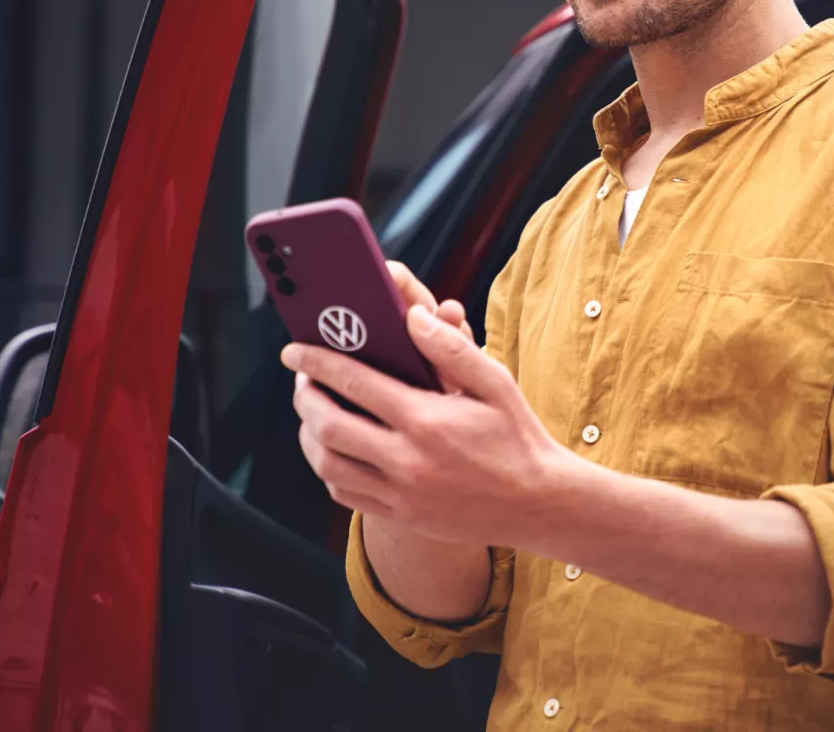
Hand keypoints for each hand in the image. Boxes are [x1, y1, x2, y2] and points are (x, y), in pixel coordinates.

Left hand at [284, 271, 569, 549]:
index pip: (355, 383)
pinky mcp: (401, 516)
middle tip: (302, 380)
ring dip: (309, 435)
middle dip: (305, 398)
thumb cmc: (517, 436)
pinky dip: (328, 469)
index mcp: (428, 421)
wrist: (538, 504)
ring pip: (329, 465)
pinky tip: (334, 448)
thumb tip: (412, 316)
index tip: (295, 351)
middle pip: (330, 426)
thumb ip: (452, 348)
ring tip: (312, 413)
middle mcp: (409, 460)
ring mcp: (402, 494)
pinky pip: (345, 494)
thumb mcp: (496, 383)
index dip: (317, 363)